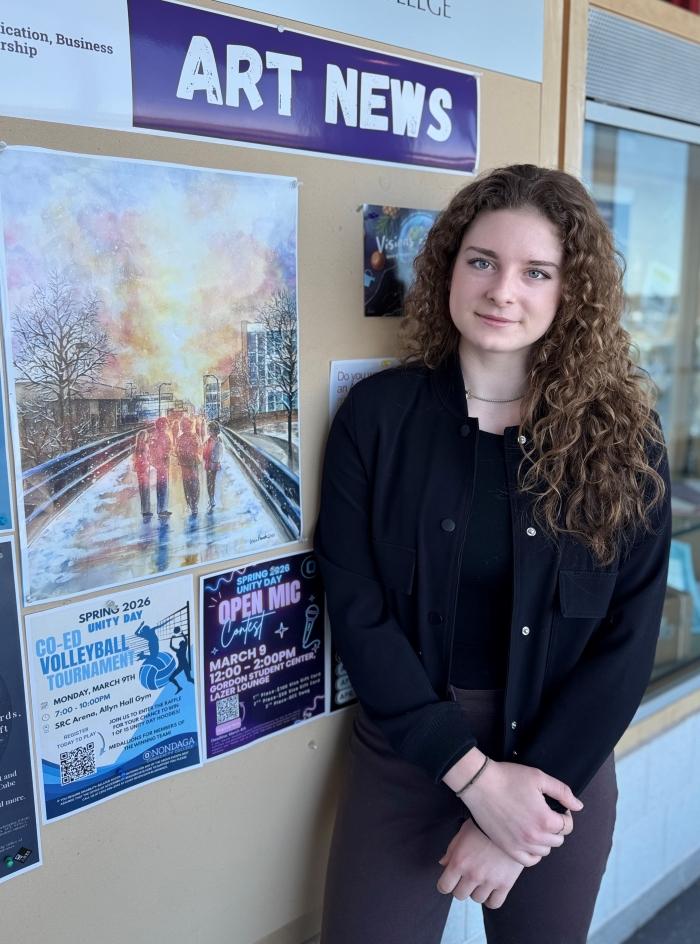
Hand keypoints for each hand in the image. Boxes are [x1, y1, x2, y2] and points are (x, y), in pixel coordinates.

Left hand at [437, 818, 522, 908]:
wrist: (510, 822)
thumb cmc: (483, 825)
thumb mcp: (462, 833)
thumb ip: (451, 851)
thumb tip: (442, 864)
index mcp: (459, 861)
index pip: (444, 887)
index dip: (444, 884)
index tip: (449, 881)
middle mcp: (473, 874)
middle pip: (459, 895)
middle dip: (460, 886)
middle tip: (466, 877)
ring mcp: (490, 881)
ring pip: (476, 899)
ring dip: (476, 891)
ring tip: (481, 879)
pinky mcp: (506, 884)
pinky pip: (494, 903)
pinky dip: (490, 899)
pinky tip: (491, 889)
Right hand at [462, 759, 580, 865]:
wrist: (479, 784)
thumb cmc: (508, 778)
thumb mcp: (539, 778)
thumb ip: (562, 792)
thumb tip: (578, 806)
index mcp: (545, 820)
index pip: (567, 826)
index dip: (565, 815)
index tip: (556, 807)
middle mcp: (535, 836)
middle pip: (557, 840)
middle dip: (556, 828)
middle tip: (545, 814)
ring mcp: (520, 845)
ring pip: (544, 851)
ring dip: (545, 840)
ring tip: (535, 825)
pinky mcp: (507, 848)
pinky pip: (528, 860)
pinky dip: (533, 853)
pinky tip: (529, 840)